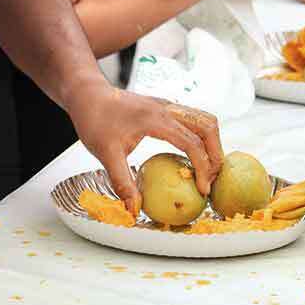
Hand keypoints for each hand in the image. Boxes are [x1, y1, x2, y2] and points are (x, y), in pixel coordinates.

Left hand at [66, 81, 222, 212]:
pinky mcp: (166, 108)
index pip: (191, 142)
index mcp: (156, 119)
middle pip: (207, 126)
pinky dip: (202, 137)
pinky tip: (193, 155)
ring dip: (212, 143)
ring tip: (209, 168)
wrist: (88, 94)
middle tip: (213, 179)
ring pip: (204, 119)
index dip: (202, 166)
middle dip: (216, 153)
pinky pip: (194, 119)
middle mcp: (168, 108)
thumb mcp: (106, 153)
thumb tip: (134, 210)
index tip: (203, 189)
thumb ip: (123, 182)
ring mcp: (168, 106)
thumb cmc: (94, 120)